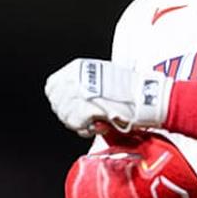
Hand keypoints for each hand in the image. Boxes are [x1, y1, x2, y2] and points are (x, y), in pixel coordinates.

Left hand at [44, 58, 171, 136]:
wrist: (145, 95)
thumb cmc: (130, 88)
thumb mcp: (103, 75)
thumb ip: (84, 84)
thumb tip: (73, 99)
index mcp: (76, 68)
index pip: (51, 87)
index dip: (60, 101)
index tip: (70, 108)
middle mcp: (74, 79)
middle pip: (57, 104)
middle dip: (70, 115)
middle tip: (86, 119)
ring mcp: (77, 94)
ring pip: (65, 117)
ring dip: (80, 123)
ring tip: (96, 121)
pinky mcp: (84, 109)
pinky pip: (76, 125)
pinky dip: (87, 129)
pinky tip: (100, 125)